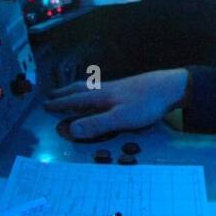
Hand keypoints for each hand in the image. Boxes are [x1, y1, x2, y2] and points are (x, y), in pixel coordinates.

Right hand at [45, 69, 188, 139]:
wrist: (170, 86)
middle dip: (64, 93)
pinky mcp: (128, 87)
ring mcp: (117, 87)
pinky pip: (102, 88)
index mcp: (101, 96)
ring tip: (70, 92)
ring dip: (77, 89)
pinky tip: (100, 94)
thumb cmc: (146, 103)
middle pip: (80, 89)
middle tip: (51, 95)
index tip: (46, 105)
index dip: (60, 104)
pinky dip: (92, 90)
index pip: (75, 100)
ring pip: (91, 86)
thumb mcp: (120, 118)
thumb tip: (71, 129)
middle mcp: (105, 88)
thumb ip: (96, 124)